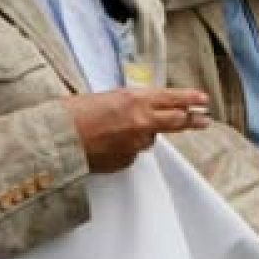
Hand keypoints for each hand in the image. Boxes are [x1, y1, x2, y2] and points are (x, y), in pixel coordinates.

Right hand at [62, 87, 209, 172]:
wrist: (54, 141)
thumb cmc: (73, 113)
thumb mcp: (107, 98)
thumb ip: (130, 102)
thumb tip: (142, 106)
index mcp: (136, 99)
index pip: (173, 98)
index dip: (190, 99)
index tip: (204, 100)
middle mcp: (142, 120)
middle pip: (177, 120)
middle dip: (193, 119)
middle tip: (204, 120)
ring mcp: (135, 143)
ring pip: (149, 138)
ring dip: (142, 135)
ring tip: (118, 131)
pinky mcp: (126, 160)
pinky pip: (132, 153)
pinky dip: (124, 149)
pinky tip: (106, 144)